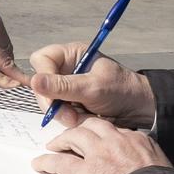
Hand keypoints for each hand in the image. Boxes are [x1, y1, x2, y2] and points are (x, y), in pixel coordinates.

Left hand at [0, 4, 23, 86]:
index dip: (2, 80)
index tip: (12, 87)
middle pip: (4, 62)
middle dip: (16, 75)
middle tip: (25, 84)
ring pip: (8, 52)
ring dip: (12, 64)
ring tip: (16, 75)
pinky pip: (6, 41)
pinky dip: (8, 51)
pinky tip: (7, 58)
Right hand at [28, 42, 154, 128]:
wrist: (138, 108)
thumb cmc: (121, 90)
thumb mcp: (92, 87)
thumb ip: (63, 86)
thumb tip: (34, 81)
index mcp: (72, 54)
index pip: (42, 60)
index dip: (43, 78)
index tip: (52, 96)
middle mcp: (66, 68)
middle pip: (41, 84)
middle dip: (54, 102)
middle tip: (69, 116)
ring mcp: (66, 86)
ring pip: (49, 101)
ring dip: (63, 113)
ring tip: (81, 118)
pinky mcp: (69, 102)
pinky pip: (58, 112)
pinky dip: (69, 119)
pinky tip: (83, 119)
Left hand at [31, 116, 171, 173]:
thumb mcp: (161, 165)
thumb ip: (151, 157)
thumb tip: (149, 161)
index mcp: (136, 139)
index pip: (114, 129)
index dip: (101, 133)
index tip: (95, 137)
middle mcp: (116, 140)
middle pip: (92, 125)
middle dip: (79, 128)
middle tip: (70, 135)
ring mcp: (101, 153)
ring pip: (75, 136)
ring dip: (61, 140)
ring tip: (52, 145)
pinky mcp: (88, 170)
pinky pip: (63, 163)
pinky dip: (48, 162)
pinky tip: (39, 164)